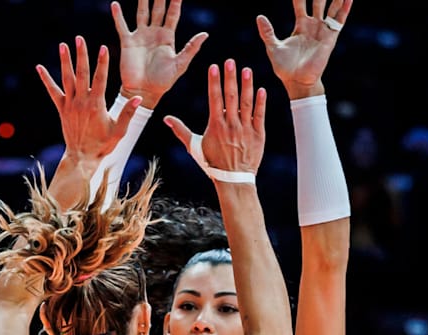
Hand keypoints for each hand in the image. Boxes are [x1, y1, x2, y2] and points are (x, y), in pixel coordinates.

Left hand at [36, 38, 142, 164]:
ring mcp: (70, 105)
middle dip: (81, 55)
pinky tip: (39, 67)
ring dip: (65, 61)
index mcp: (96, 105)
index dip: (102, 63)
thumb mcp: (119, 131)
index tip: (103, 48)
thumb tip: (139, 98)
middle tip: (80, 39)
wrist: (82, 157)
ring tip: (63, 45)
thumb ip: (128, 113)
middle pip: (81, 74)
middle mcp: (81, 102)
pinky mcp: (62, 109)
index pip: (100, 79)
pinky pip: (53, 91)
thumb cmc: (103, 145)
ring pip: (67, 79)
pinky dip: (46, 79)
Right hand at [111, 0, 207, 108]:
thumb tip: (206, 34)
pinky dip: (118, 15)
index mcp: (168, 37)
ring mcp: (140, 36)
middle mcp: (154, 33)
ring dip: (142, 1)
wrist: (144, 92)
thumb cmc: (163, 82)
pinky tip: (114, 4)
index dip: (175, 2)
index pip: (173, 14)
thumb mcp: (180, 64)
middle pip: (157, 9)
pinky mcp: (128, 42)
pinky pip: (122, 26)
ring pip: (141, 13)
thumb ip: (191, 48)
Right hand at [164, 60, 267, 178]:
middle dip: (230, 77)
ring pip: (246, 103)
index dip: (214, 81)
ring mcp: (246, 129)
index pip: (214, 98)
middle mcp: (231, 125)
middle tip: (230, 61)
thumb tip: (166, 118)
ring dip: (247, 85)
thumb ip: (180, 130)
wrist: (233, 180)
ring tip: (247, 70)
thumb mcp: (194, 147)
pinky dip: (261, 103)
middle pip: (230, 97)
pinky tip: (261, 90)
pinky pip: (260, 115)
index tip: (214, 66)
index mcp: (215, 125)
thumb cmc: (212, 163)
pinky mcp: (258, 134)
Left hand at [257, 0, 352, 99]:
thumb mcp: (273, 47)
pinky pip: (339, 20)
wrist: (297, 82)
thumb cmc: (285, 68)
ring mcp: (323, 30)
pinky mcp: (330, 38)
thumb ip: (267, 32)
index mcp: (301, 25)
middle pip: (318, 1)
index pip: (301, 2)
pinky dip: (345, 8)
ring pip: (330, 7)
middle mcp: (313, 25)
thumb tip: (259, 16)